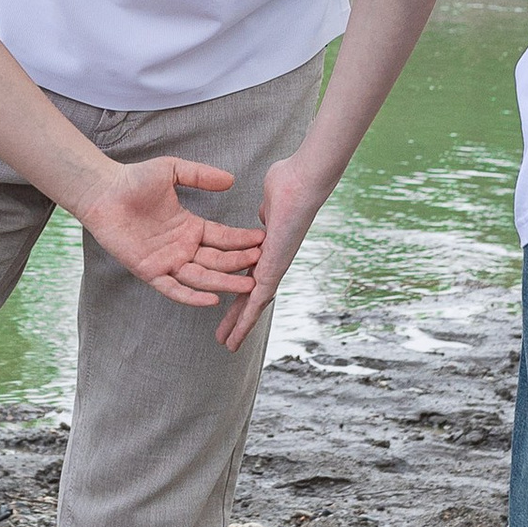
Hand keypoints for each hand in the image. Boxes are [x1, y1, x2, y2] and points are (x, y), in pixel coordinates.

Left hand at [77, 154, 263, 310]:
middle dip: (239, 263)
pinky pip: (173, 288)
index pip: (222, 237)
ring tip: (246, 286)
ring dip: (224, 282)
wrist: (103, 190)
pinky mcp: (149, 271)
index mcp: (190, 227)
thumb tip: (230, 180)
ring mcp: (167, 261)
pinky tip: (211, 300)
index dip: (242, 240)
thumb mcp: (173, 170)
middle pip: (217, 260)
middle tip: (262, 265)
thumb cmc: (133, 179)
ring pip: (201, 277)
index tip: (263, 241)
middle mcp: (182, 247)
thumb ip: (201, 175)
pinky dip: (192, 296)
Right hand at [213, 145, 331, 353]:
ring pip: (255, 306)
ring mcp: (274, 268)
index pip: (249, 278)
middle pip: (251, 297)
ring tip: (228, 345)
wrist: (302, 181)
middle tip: (225, 336)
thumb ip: (264, 214)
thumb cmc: (288, 183)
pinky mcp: (273, 270)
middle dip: (237, 317)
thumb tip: (264, 216)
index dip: (238, 293)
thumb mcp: (268, 203)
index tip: (227, 304)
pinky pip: (258, 301)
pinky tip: (236, 336)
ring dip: (241, 327)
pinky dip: (246, 320)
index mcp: (268, 250)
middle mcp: (272, 263)